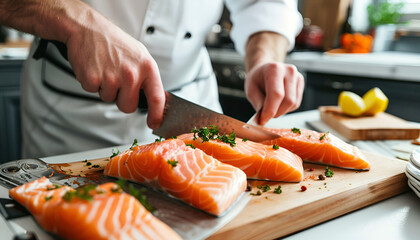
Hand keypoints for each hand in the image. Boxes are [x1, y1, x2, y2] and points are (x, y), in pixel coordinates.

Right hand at [0, 0, 164, 128]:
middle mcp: (131, 73)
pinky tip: (95, 68)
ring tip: (105, 69)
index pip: (157, 98)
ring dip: (106, 89)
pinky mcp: (93, 79)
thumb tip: (157, 100)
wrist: (88, 28)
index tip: (155, 123)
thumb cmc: (114, 42)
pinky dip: (92, 84)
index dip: (157, 115)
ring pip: (109, 100)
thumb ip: (148, 78)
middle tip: (117, 81)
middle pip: (129, 107)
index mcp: (147, 67)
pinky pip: (93, 92)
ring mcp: (112, 77)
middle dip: (122, 99)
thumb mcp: (140, 56)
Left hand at [245, 62, 303, 124]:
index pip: (276, 94)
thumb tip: (264, 117)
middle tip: (265, 115)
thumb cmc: (257, 79)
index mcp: (274, 69)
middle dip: (276, 112)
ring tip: (271, 106)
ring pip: (293, 104)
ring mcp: (297, 77)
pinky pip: (296, 103)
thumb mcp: (251, 90)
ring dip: (281, 111)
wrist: (265, 70)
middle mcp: (289, 71)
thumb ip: (258, 103)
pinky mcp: (301, 84)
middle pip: (288, 100)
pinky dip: (286, 108)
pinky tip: (278, 103)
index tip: (263, 120)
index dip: (270, 110)